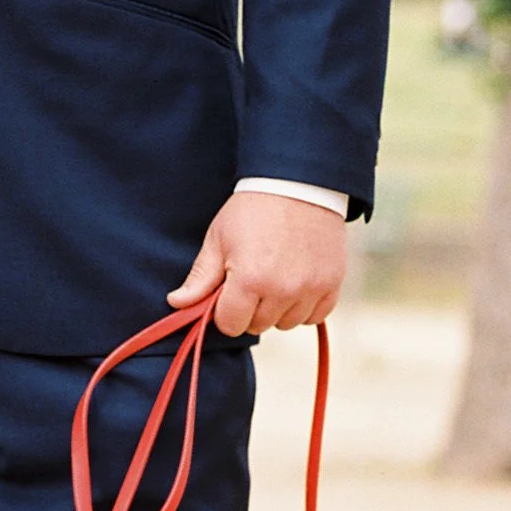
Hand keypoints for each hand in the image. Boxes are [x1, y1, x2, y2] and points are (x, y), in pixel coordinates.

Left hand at [169, 192, 347, 337]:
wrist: (298, 183)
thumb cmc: (252, 209)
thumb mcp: (219, 239)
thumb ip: (201, 278)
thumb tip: (177, 304)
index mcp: (249, 280)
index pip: (230, 325)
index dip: (224, 311)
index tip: (228, 291)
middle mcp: (283, 290)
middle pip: (258, 326)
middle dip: (250, 309)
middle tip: (252, 278)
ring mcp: (311, 288)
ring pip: (287, 324)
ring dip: (278, 309)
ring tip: (276, 276)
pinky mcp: (333, 284)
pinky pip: (315, 316)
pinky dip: (305, 306)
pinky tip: (297, 281)